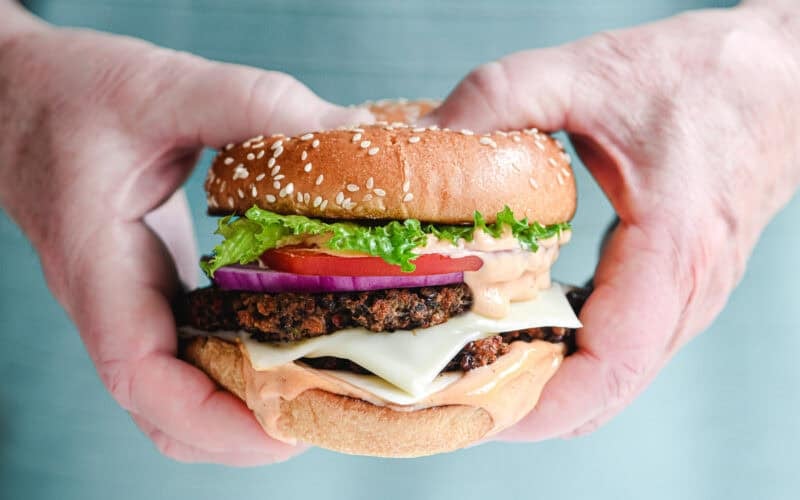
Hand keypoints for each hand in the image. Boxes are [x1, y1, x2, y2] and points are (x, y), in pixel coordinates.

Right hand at [0, 21, 371, 462]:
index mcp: (100, 265)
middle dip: (242, 432)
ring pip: (179, 394)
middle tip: (326, 408)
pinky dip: (236, 371)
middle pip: (167, 413)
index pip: (141, 376)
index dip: (212, 420)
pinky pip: (189, 356)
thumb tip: (351, 132)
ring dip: (242, 410)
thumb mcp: (166, 86)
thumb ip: (255, 105)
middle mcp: (113, 303)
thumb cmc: (76, 92)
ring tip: (317, 390)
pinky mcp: (151, 291)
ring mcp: (131, 304)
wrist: (25, 93)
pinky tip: (289, 345)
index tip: (284, 432)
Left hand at [422, 2, 799, 438]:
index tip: (473, 413)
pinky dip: (569, 357)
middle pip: (603, 392)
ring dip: (545, 385)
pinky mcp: (678, 288)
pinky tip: (519, 330)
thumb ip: (500, 97)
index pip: (606, 369)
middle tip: (449, 391)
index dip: (537, 407)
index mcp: (673, 252)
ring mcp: (689, 297)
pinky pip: (622, 347)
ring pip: (613, 377)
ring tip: (471, 368)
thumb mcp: (589, 72)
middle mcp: (688, 292)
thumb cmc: (703, 76)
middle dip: (525, 406)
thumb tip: (427, 139)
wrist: (780, 75)